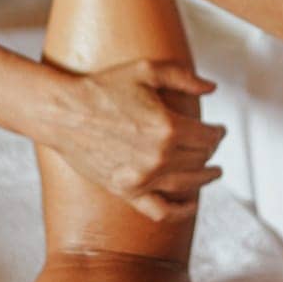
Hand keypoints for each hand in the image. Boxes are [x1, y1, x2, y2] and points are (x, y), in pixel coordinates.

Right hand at [48, 59, 227, 222]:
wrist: (64, 112)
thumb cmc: (102, 89)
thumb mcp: (146, 71)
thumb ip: (183, 77)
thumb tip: (211, 88)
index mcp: (168, 127)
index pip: (208, 137)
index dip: (218, 133)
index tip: (218, 130)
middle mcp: (159, 157)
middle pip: (200, 159)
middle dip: (210, 151)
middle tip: (211, 145)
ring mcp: (143, 178)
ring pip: (188, 184)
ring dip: (205, 178)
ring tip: (212, 172)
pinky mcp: (127, 191)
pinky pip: (161, 210)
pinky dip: (180, 211)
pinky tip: (191, 203)